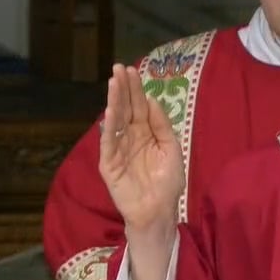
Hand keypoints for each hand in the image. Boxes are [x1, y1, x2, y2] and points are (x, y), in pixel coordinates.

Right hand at [98, 64, 185, 239]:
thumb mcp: (171, 149)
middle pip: (125, 108)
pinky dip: (108, 128)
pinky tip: (109, 112)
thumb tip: (152, 99)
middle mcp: (130, 137)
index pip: (139, 106)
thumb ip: (162, 125)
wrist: (159, 211)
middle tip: (119, 68)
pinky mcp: (109, 164)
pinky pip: (108, 143)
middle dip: (122, 88)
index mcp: (145, 133)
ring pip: (115, 121)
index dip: (135, 89)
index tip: (132, 70)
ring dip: (113, 101)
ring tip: (113, 82)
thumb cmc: (167, 182)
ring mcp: (118, 149)